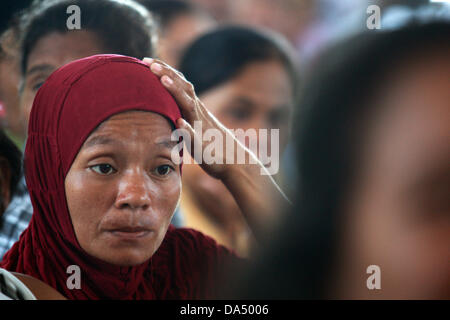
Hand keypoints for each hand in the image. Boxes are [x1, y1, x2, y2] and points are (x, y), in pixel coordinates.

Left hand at [142, 58, 289, 241]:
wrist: (233, 161)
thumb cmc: (211, 145)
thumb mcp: (194, 127)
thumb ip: (183, 116)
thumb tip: (167, 111)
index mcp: (195, 109)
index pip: (180, 84)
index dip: (165, 71)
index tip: (147, 61)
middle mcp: (198, 113)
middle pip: (183, 88)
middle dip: (166, 73)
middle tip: (148, 62)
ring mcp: (201, 127)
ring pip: (188, 106)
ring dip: (176, 92)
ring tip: (163, 81)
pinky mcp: (203, 144)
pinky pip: (195, 135)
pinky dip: (187, 128)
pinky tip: (179, 121)